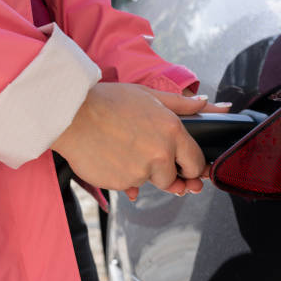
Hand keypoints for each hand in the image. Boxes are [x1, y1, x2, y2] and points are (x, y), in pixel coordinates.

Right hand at [51, 83, 204, 196]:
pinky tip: (111, 156)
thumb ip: (182, 104)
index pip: (195, 163)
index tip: (185, 167)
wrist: (72, 115)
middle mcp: (160, 155)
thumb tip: (209, 104)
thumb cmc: (108, 101)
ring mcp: (141, 172)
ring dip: (142, 172)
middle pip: (174, 179)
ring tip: (123, 149)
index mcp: (172, 132)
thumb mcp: (149, 95)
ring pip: (149, 181)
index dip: (191, 166)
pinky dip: (122, 175)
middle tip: (147, 155)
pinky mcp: (121, 183)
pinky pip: (128, 185)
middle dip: (166, 172)